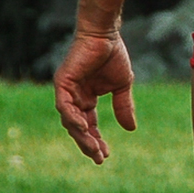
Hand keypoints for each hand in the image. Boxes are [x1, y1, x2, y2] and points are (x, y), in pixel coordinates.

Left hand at [53, 30, 136, 164]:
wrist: (106, 35)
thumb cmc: (112, 55)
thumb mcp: (121, 86)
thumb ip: (123, 106)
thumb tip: (131, 129)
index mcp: (85, 98)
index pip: (88, 125)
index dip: (96, 140)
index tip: (106, 155)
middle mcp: (73, 97)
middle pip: (77, 127)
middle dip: (88, 143)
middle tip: (99, 157)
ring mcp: (66, 91)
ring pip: (69, 120)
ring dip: (81, 135)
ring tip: (94, 148)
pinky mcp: (62, 83)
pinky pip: (64, 105)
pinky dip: (72, 117)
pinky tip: (84, 128)